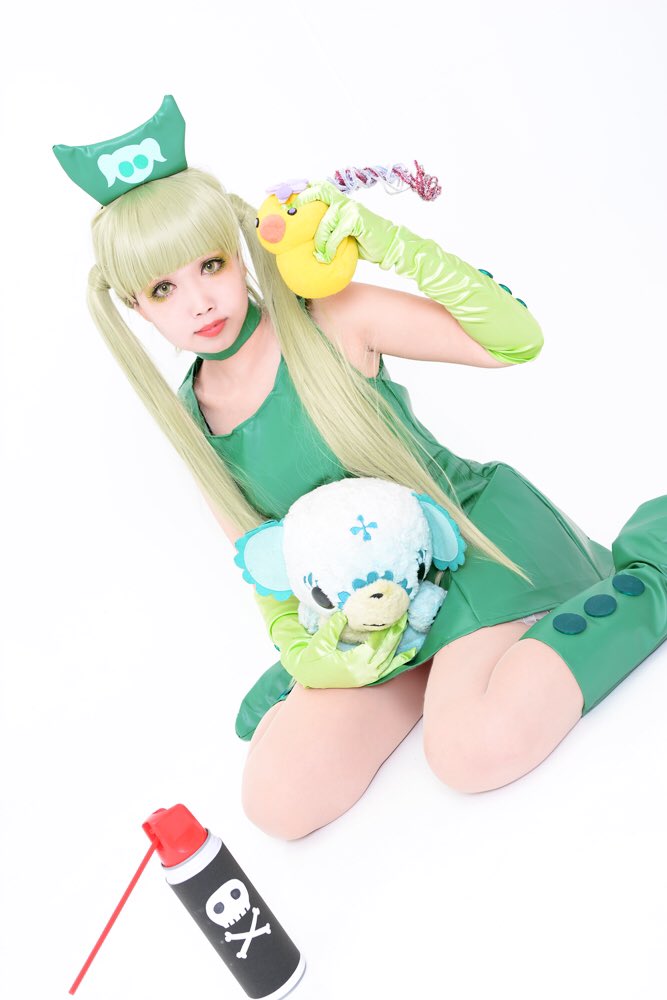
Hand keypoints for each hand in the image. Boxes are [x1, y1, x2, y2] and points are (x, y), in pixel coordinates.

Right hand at [254, 591, 416, 687]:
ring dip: (399, 644)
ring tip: (408, 628)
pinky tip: (411, 653)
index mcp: (352, 663)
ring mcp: (366, 677)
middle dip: (396, 633)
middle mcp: (363, 672)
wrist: (308, 675)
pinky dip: (400, 661)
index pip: (375, 644)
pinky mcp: (367, 678)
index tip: (393, 615)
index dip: (386, 630)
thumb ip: (333, 628)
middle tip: (405, 616)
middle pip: (386, 651)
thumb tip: (345, 613)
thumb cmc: (312, 658)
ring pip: (389, 659)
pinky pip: (388, 669)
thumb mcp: (320, 641)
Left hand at [292, 180, 395, 265]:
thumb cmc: (365, 240)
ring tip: (319, 255)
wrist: (389, 245)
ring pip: (324, 221)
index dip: (300, 189)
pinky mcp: (357, 220)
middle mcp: (343, 201)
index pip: (317, 187)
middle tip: (294, 219)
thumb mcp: (343, 232)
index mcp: (339, 201)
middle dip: (302, 202)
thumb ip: (328, 229)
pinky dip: (330, 247)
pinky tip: (329, 257)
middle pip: (318, 191)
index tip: (281, 196)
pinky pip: (336, 233)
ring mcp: (351, 209)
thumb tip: (304, 239)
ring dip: (319, 240)